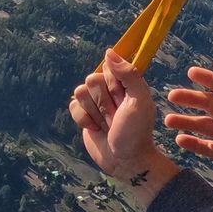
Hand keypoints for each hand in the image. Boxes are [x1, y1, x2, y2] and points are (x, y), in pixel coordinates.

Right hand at [70, 51, 173, 198]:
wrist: (125, 159)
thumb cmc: (137, 131)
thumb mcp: (139, 100)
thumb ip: (128, 74)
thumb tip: (109, 52)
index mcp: (126, 82)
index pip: (109, 67)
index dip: (114, 85)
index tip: (123, 100)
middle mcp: (109, 88)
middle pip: (92, 79)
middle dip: (103, 101)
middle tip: (116, 115)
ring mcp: (95, 101)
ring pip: (80, 92)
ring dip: (94, 112)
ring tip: (107, 123)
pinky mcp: (83, 114)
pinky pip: (72, 106)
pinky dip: (84, 120)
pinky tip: (96, 129)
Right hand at [163, 66, 212, 172]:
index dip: (208, 79)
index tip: (190, 72)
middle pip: (210, 104)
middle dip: (191, 99)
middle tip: (170, 96)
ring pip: (204, 126)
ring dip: (187, 121)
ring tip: (167, 120)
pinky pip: (207, 147)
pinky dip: (193, 144)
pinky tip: (179, 140)